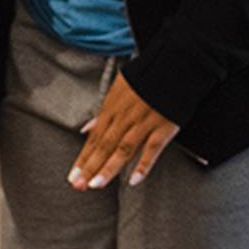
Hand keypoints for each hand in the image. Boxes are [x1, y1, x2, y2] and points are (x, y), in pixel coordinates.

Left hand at [70, 74, 179, 188]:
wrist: (174, 63)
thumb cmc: (146, 77)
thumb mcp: (118, 89)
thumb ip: (102, 112)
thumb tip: (85, 129)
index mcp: (112, 108)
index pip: (94, 138)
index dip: (83, 158)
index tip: (73, 176)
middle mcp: (125, 117)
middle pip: (105, 145)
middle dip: (90, 167)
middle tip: (78, 185)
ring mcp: (144, 122)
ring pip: (123, 149)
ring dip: (109, 168)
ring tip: (96, 185)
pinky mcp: (164, 126)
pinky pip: (152, 148)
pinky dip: (143, 164)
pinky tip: (134, 180)